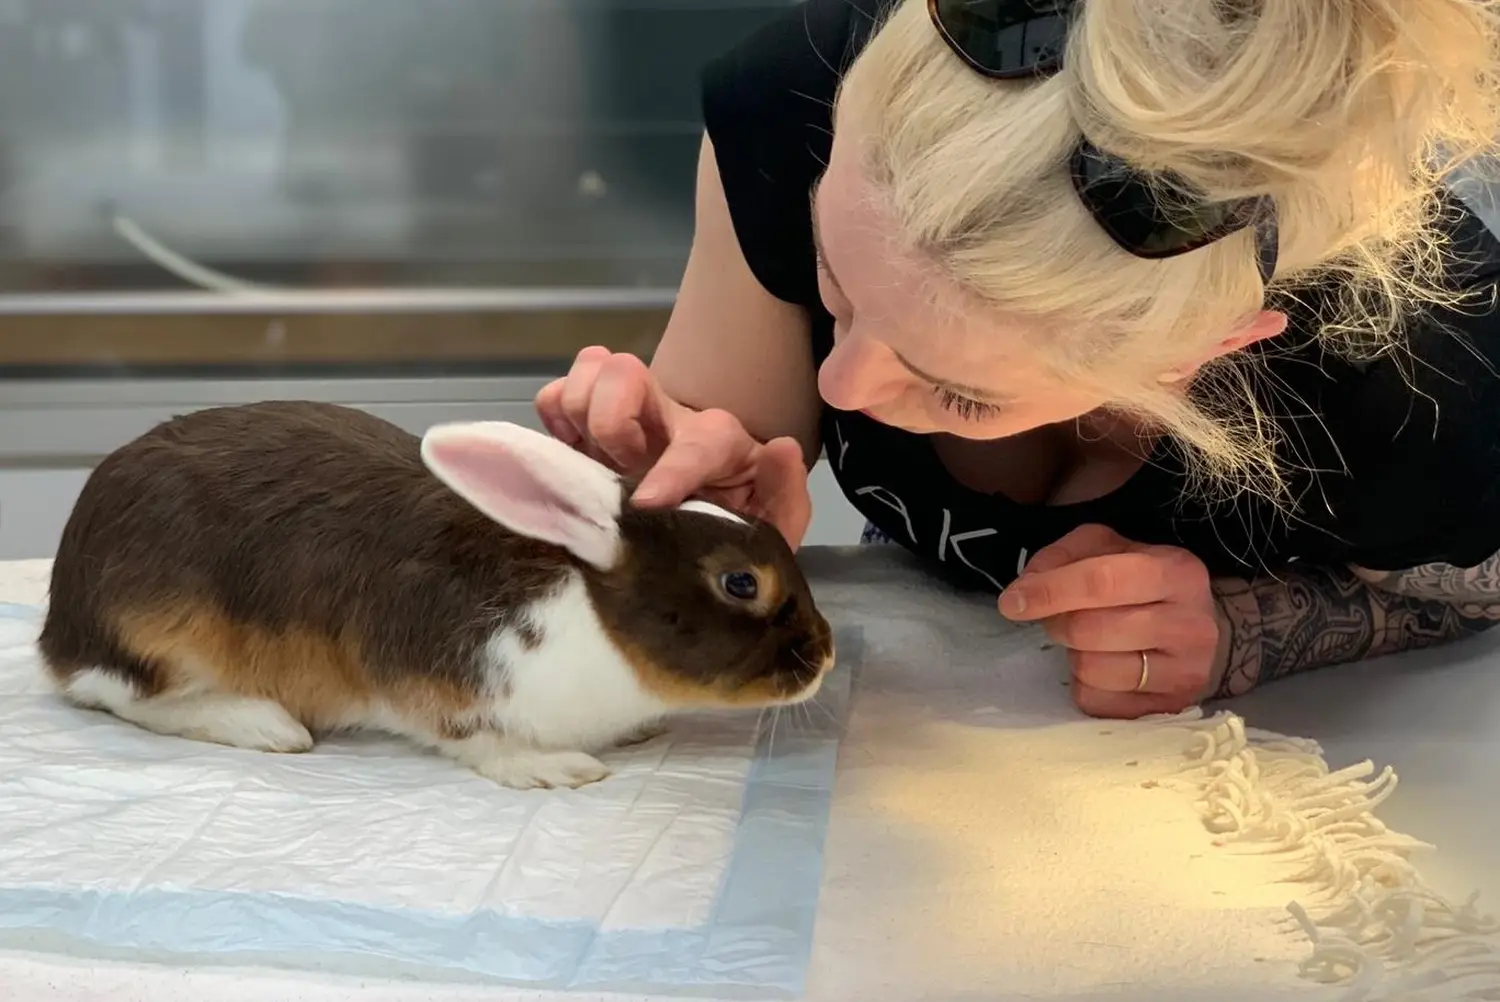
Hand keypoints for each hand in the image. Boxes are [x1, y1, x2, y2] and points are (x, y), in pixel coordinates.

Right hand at [535, 347, 812, 546]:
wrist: (700, 543)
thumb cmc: (734, 531)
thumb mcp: (771, 529)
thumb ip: (785, 495)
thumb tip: (781, 449)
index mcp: (719, 443)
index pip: (697, 441)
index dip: (672, 468)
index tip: (648, 503)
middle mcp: (669, 418)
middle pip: (624, 371)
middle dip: (611, 423)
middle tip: (617, 472)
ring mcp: (626, 416)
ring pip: (590, 372)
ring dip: (583, 418)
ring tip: (597, 465)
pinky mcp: (588, 428)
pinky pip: (555, 397)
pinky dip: (555, 422)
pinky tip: (574, 458)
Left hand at [997, 524, 1228, 718]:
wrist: (1200, 632)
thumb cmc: (1144, 585)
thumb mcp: (1109, 549)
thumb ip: (1062, 556)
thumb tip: (1024, 590)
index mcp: (1177, 572)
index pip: (1102, 581)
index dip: (1050, 591)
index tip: (1013, 601)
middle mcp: (1190, 625)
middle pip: (1089, 630)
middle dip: (1058, 622)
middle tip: (1060, 617)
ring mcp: (1184, 673)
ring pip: (1090, 669)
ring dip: (1073, 654)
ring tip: (1088, 641)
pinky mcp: (1168, 709)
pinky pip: (1096, 702)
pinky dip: (1085, 684)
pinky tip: (1103, 666)